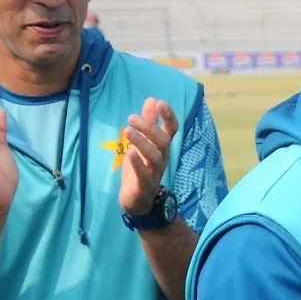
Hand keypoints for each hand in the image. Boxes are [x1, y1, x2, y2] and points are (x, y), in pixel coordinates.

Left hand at [119, 98, 178, 215]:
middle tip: (132, 118)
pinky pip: (144, 175)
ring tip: (128, 131)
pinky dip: (138, 164)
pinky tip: (131, 153)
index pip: (172, 130)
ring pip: (155, 156)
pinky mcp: (145, 186)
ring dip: (143, 142)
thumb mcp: (142, 143)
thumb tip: (152, 99)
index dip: (168, 116)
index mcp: (162, 147)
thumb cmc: (140, 168)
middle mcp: (162, 158)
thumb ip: (148, 122)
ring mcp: (155, 172)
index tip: (160, 102)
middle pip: (163, 141)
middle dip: (149, 128)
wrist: (138, 200)